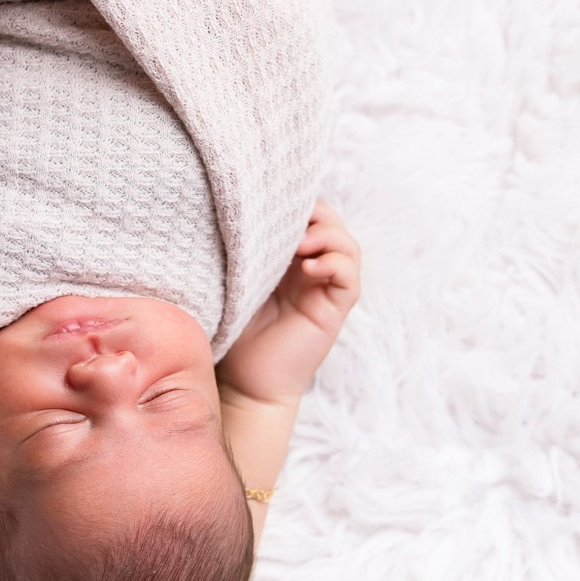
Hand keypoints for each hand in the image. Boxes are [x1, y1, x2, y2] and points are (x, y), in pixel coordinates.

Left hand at [216, 200, 360, 407]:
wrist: (242, 381)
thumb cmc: (229, 329)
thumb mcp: (230, 279)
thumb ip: (239, 249)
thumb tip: (229, 209)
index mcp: (284, 257)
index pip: (305, 214)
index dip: (296, 202)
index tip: (271, 199)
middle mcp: (308, 268)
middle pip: (330, 222)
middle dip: (314, 213)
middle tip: (288, 219)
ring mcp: (324, 288)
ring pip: (346, 245)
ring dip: (327, 236)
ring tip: (300, 245)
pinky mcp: (333, 310)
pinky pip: (349, 278)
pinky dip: (335, 265)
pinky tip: (310, 269)